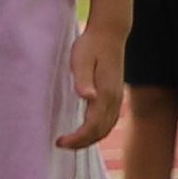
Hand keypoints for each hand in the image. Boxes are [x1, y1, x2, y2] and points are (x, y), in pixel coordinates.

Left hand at [58, 22, 124, 154]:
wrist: (109, 33)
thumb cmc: (91, 45)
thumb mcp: (81, 60)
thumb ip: (83, 79)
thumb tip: (87, 97)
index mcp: (105, 94)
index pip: (92, 127)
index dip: (77, 139)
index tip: (59, 142)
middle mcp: (114, 99)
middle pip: (100, 132)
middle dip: (81, 143)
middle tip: (61, 145)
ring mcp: (117, 98)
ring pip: (106, 128)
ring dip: (90, 139)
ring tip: (71, 142)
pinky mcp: (115, 95)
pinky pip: (109, 121)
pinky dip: (97, 131)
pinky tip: (85, 131)